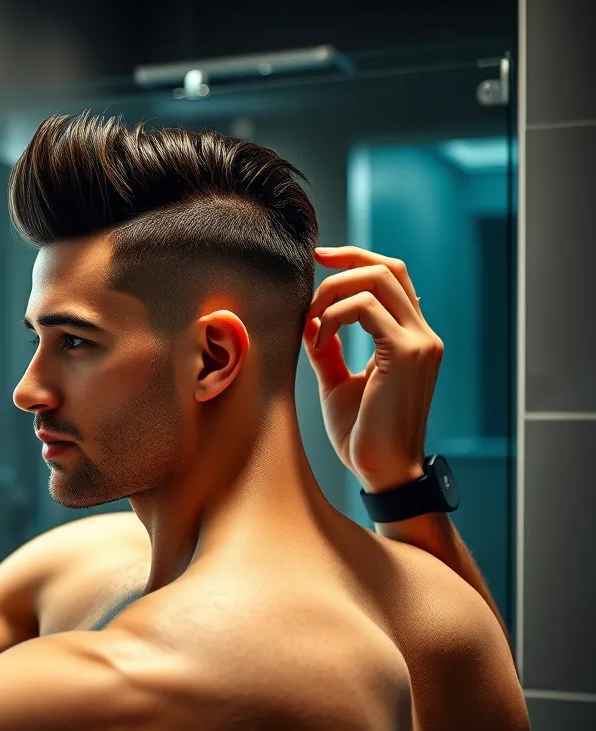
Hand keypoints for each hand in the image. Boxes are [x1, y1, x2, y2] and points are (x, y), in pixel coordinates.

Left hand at [301, 246, 442, 493]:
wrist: (382, 472)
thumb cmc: (361, 434)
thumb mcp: (337, 382)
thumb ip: (327, 350)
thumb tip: (307, 322)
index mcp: (412, 338)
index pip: (392, 277)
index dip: (356, 258)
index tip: (320, 257)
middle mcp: (423, 334)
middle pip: (388, 267)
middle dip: (344, 262)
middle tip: (309, 271)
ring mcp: (420, 342)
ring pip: (377, 279)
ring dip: (333, 291)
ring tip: (310, 321)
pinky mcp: (406, 353)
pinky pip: (365, 308)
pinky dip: (334, 316)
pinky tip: (319, 339)